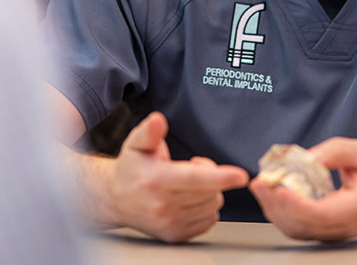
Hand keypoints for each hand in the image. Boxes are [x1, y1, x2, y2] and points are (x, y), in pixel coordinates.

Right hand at [100, 112, 249, 242]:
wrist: (115, 200)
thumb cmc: (130, 169)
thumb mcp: (135, 144)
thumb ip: (149, 132)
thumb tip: (157, 121)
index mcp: (155, 179)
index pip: (193, 179)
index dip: (220, 176)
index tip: (241, 175)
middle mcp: (162, 205)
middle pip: (210, 190)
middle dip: (210, 174)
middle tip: (192, 166)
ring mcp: (169, 223)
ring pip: (213, 204)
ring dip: (209, 191)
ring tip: (187, 182)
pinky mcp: (176, 235)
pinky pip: (209, 219)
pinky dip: (206, 207)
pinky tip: (189, 198)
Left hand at [250, 137, 356, 241]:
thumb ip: (336, 151)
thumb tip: (309, 157)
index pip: (321, 214)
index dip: (296, 203)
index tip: (279, 187)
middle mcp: (342, 226)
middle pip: (302, 225)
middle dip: (276, 204)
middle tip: (261, 183)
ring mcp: (331, 233)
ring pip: (295, 229)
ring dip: (273, 209)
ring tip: (261, 186)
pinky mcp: (320, 231)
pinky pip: (295, 227)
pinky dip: (278, 212)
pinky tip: (270, 194)